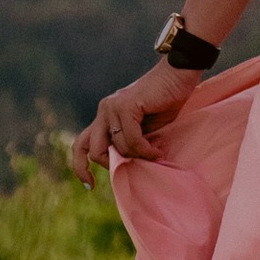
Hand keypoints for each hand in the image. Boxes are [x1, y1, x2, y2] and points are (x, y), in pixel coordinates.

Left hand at [69, 61, 203, 184]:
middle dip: (112, 164)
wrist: (178, 73)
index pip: (81, 144)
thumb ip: (130, 142)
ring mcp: (113, 107)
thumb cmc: (165, 100)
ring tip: (155, 153)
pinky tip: (157, 150)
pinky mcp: (126, 105)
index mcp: (105, 116)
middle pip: (94, 150)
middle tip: (134, 165)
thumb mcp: (144, 128)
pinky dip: (145, 150)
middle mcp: (104, 110)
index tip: (89, 186)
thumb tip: (124, 167)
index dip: (80, 167)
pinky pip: (132, 139)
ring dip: (138, 156)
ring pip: (118, 147)